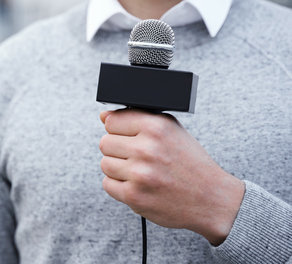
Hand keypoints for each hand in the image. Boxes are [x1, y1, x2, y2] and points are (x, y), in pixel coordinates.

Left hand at [99, 109, 244, 244]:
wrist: (212, 199)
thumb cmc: (190, 162)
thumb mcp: (171, 130)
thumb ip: (137, 118)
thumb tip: (104, 116)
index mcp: (156, 127)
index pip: (112, 121)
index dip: (118, 129)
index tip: (128, 137)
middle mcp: (146, 149)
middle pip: (105, 143)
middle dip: (118, 150)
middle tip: (137, 157)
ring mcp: (139, 174)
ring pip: (105, 164)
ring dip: (118, 168)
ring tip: (139, 171)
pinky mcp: (134, 196)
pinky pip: (108, 184)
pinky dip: (119, 185)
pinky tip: (138, 184)